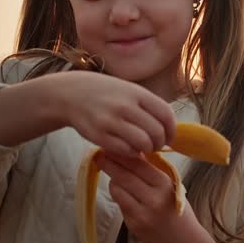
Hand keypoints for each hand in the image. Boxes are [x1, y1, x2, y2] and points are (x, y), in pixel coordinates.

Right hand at [51, 72, 176, 157]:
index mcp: (137, 93)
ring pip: (143, 143)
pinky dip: (132, 153)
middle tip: (154, 145)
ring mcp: (111, 121)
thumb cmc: (106, 93)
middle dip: (160, 143)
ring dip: (147, 149)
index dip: (172, 130)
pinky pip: (125, 150)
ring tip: (142, 148)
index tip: (169, 137)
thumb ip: (148, 106)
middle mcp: (125, 106)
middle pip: (156, 132)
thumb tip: (169, 128)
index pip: (166, 114)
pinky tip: (129, 148)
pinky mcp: (99, 135)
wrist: (71, 94)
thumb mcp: (128, 90)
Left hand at [97, 153, 198, 242]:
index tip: (111, 146)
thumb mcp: (172, 186)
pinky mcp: (133, 225)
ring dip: (113, 180)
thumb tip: (133, 151)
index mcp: (164, 185)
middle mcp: (152, 199)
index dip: (122, 154)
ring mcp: (141, 214)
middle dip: (109, 163)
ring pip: (118, 190)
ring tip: (113, 173)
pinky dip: (118, 195)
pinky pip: (120, 204)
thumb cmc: (179, 210)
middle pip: (124, 176)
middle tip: (99, 154)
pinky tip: (121, 191)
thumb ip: (153, 171)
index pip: (138, 165)